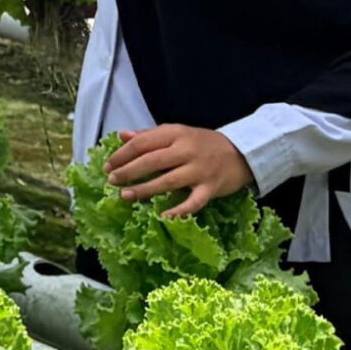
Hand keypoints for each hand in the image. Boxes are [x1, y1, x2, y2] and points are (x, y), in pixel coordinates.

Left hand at [105, 123, 253, 216]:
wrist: (242, 152)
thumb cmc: (203, 143)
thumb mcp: (177, 133)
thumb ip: (149, 135)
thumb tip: (121, 136)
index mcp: (175, 133)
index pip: (143, 142)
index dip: (122, 154)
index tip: (108, 165)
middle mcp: (187, 150)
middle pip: (152, 161)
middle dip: (128, 171)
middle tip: (111, 180)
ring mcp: (200, 170)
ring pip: (168, 181)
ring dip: (145, 189)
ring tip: (125, 196)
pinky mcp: (211, 188)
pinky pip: (193, 202)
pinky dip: (178, 211)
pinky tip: (161, 216)